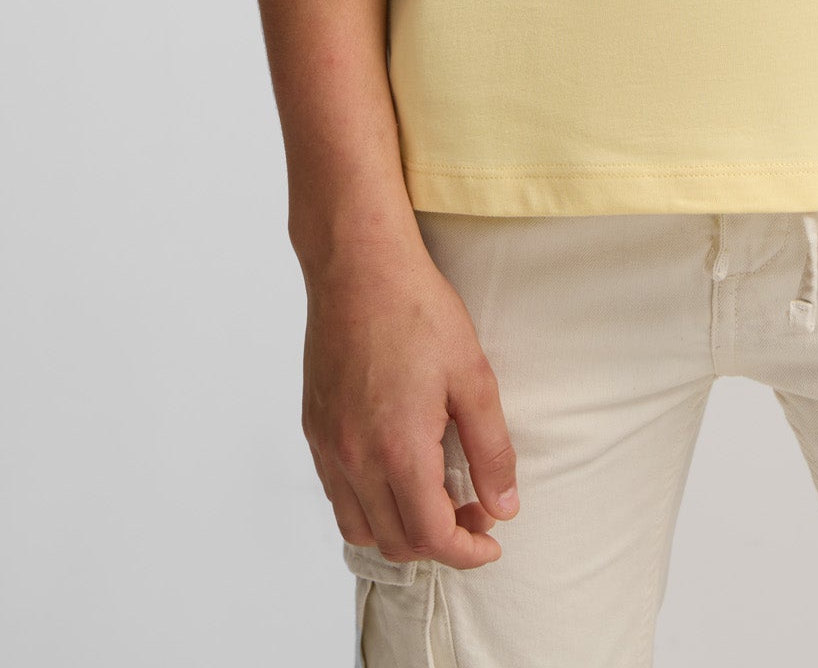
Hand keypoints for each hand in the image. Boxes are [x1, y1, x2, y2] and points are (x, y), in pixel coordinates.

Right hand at [301, 232, 519, 566]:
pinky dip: (369, 504)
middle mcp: (355, 459)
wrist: (358, 266)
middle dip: (440, 542)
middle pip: (396, 542)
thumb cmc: (418, 311)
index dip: (467, 551)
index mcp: (398, 451)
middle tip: (474, 511)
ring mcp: (329, 447)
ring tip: (436, 499)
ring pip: (360, 528)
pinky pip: (337, 494)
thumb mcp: (473, 377)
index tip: (491, 541)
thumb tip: (504, 506)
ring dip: (401, 530)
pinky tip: (397, 473)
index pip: (431, 537)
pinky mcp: (314, 429)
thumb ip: (491, 450)